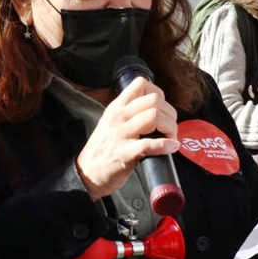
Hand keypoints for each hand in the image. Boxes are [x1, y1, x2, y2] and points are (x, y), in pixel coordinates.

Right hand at [76, 77, 179, 199]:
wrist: (86, 174)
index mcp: (117, 107)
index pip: (141, 84)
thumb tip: (156, 110)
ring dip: (170, 128)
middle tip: (170, 129)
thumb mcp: (112, 123)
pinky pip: (149, 144)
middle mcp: (118, 116)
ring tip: (170, 138)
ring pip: (154, 117)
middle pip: (154, 100)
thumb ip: (129, 113)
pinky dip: (165, 145)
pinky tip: (171, 147)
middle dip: (169, 114)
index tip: (162, 110)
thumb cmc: (103, 150)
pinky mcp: (124, 153)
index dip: (159, 94)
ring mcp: (120, 134)